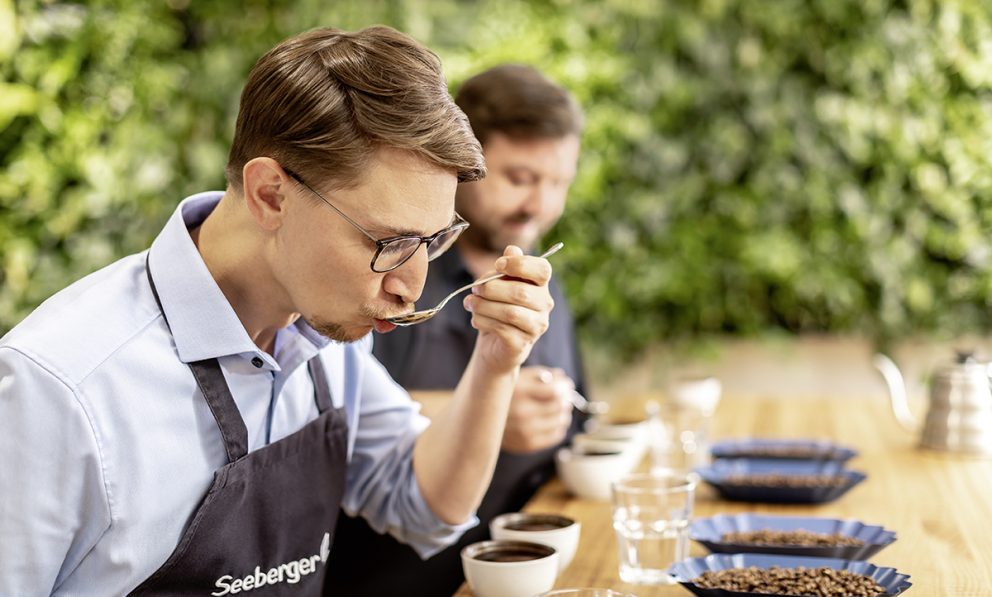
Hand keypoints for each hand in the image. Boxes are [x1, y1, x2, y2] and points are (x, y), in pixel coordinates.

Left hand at [463, 245, 553, 373]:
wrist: (495, 344)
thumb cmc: (498, 308)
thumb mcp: (500, 283)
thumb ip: (507, 266)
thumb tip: (512, 249)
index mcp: (541, 285)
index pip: (542, 270)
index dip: (520, 264)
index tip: (497, 264)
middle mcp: (544, 305)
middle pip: (521, 292)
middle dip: (492, 288)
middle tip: (474, 288)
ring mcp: (536, 326)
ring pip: (510, 312)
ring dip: (484, 305)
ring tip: (470, 303)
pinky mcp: (522, 343)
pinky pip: (502, 329)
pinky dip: (483, 321)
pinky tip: (475, 319)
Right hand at [501, 367, 574, 452]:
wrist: (479, 420)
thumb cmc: (502, 394)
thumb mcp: (516, 377)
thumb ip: (540, 374)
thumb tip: (562, 377)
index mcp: (519, 392)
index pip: (555, 392)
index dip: (565, 387)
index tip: (566, 384)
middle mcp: (522, 413)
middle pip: (559, 406)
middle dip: (567, 399)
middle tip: (566, 396)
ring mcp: (525, 431)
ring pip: (560, 421)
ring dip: (564, 413)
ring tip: (560, 408)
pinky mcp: (527, 445)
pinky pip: (555, 436)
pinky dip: (559, 427)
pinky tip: (554, 421)